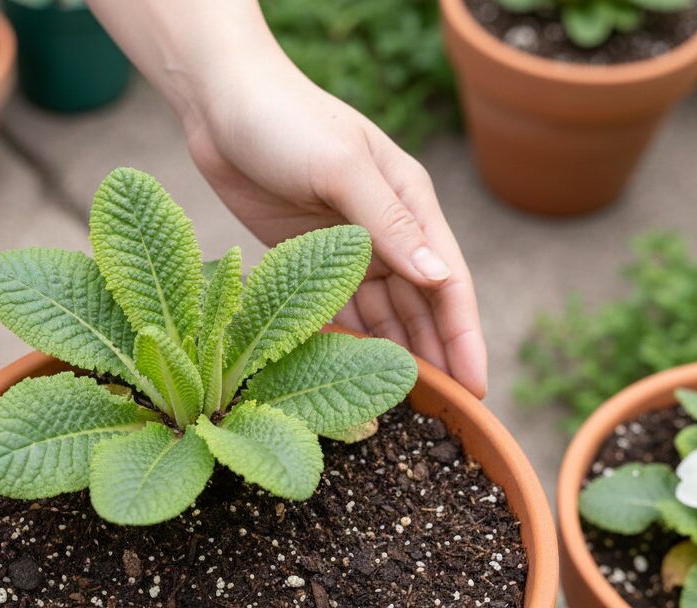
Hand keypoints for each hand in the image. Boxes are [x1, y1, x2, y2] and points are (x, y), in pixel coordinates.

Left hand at [183, 58, 486, 397]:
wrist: (221, 107)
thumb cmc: (286, 120)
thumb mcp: (342, 167)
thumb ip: (390, 224)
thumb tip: (441, 279)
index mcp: (410, 203)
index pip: (448, 281)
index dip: (464, 336)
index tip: (475, 387)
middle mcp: (385, 231)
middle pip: (420, 307)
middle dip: (435, 356)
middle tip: (445, 412)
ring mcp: (348, 249)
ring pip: (383, 314)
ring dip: (396, 354)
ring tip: (406, 403)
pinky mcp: (309, 261)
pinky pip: (339, 310)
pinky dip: (351, 339)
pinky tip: (358, 369)